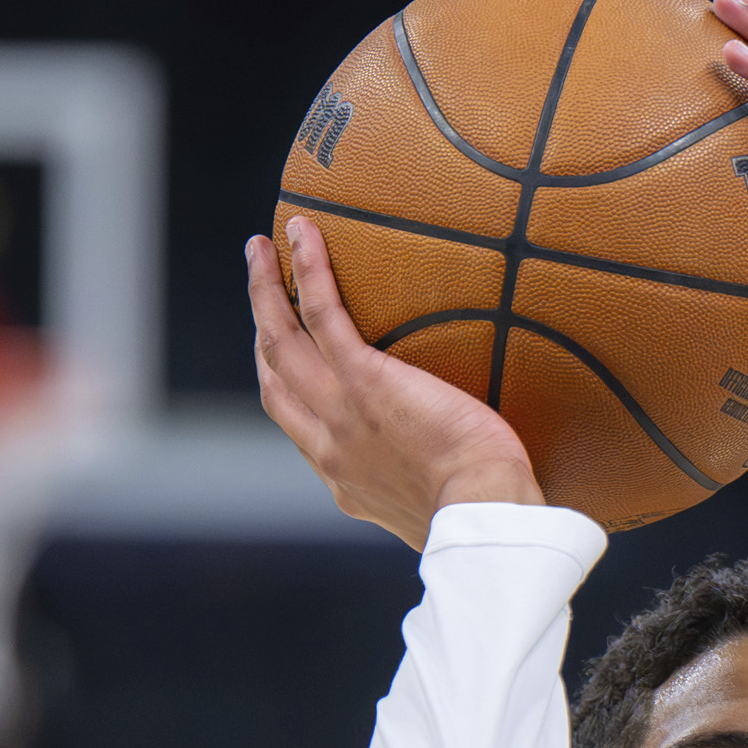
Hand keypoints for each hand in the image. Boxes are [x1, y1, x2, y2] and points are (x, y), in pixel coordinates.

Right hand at [247, 218, 542, 548]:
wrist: (484, 512)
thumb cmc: (486, 511)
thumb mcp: (444, 505)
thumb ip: (436, 479)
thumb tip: (469, 458)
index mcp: (347, 480)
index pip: (301, 426)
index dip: (285, 384)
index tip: (287, 352)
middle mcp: (329, 447)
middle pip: (275, 377)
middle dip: (262, 328)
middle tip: (261, 285)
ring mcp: (340, 412)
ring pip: (281, 340)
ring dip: (264, 290)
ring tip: (262, 247)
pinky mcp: (364, 381)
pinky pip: (323, 315)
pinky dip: (307, 271)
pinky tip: (303, 235)